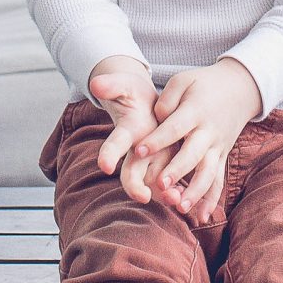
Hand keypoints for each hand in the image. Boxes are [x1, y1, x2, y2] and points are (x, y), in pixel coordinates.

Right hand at [87, 57, 171, 203]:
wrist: (142, 103)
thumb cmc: (132, 95)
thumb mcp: (123, 85)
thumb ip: (111, 85)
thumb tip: (95, 83)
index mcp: (127, 132)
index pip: (115, 143)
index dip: (109, 153)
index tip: (104, 165)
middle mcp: (137, 151)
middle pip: (130, 173)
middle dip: (135, 187)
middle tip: (143, 196)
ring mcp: (152, 159)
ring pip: (153, 183)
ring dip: (162, 193)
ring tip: (175, 199)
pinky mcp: (166, 163)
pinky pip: (169, 184)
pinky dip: (177, 192)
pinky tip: (187, 199)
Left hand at [137, 59, 261, 225]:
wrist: (239, 88)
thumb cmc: (203, 83)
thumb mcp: (183, 80)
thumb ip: (167, 99)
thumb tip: (157, 118)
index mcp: (196, 111)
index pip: (175, 127)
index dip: (157, 139)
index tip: (139, 151)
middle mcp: (209, 132)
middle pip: (193, 154)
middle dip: (177, 170)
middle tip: (160, 184)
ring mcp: (218, 146)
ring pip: (208, 172)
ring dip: (195, 191)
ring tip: (180, 207)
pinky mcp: (222, 156)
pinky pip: (218, 181)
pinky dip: (211, 199)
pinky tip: (202, 217)